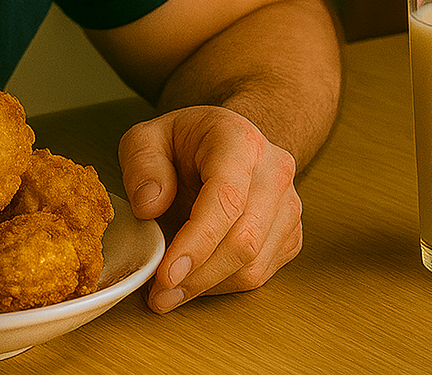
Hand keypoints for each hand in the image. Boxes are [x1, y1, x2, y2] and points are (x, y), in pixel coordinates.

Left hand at [118, 106, 302, 312]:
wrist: (226, 142)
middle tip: (158, 294)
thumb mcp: (147, 138)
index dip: (198, 241)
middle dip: (198, 276)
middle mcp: (274, 172)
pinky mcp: (289, 233)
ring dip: (208, 286)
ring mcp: (287, 205)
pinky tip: (195, 279)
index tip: (167, 273)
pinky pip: (261, 273)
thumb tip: (150, 206)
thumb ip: (142, 164)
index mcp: (239, 142)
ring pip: (254, 264)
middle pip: (243, 240)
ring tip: (169, 292)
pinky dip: (223, 285)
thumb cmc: (185, 141)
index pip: (227, 199)